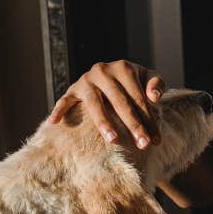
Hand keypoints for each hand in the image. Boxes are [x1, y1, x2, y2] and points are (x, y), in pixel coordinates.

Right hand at [49, 60, 164, 147]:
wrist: (108, 74)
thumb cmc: (131, 82)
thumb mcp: (145, 77)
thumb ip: (156, 83)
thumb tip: (155, 97)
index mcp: (124, 68)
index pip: (139, 98)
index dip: (149, 119)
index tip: (156, 140)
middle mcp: (103, 71)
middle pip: (120, 102)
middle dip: (133, 125)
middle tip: (143, 145)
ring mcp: (86, 80)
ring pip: (94, 104)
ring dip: (104, 122)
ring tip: (113, 140)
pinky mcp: (72, 89)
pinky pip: (65, 100)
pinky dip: (59, 110)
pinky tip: (56, 123)